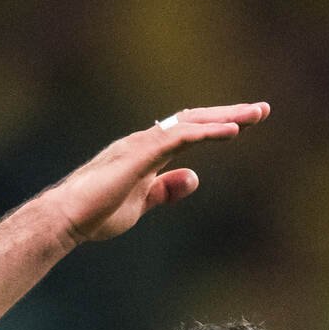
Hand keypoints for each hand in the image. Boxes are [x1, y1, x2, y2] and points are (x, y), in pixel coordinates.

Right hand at [49, 102, 270, 246]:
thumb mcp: (143, 202)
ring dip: (225, 118)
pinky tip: (232, 131)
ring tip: (256, 115)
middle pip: (194, 120)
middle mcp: (145, 141)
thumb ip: (166, 189)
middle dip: (229, 114)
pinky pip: (180, 138)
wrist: (66, 219)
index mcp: (147, 152)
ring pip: (191, 124)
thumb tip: (195, 177)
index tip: (245, 124)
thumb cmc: (97, 213)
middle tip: (262, 110)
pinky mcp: (139, 155)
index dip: (217, 126)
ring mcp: (141, 145)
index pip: (188, 132)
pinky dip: (207, 132)